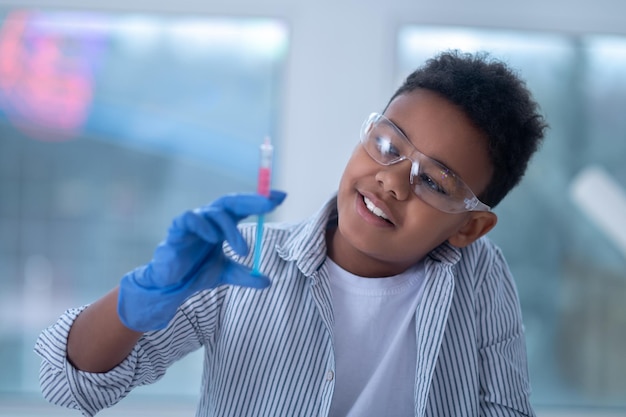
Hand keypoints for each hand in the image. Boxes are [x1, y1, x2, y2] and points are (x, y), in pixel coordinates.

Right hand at [118, 190, 286, 331]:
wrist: (171, 286)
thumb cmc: (197, 272)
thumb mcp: (226, 274)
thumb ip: (246, 276)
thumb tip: (268, 282)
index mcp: (222, 225)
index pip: (243, 207)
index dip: (261, 201)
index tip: (282, 197)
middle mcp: (210, 218)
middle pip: (232, 201)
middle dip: (252, 200)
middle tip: (270, 205)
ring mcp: (194, 221)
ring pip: (216, 212)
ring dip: (232, 230)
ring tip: (242, 251)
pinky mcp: (177, 228)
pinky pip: (191, 218)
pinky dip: (204, 226)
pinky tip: (213, 239)